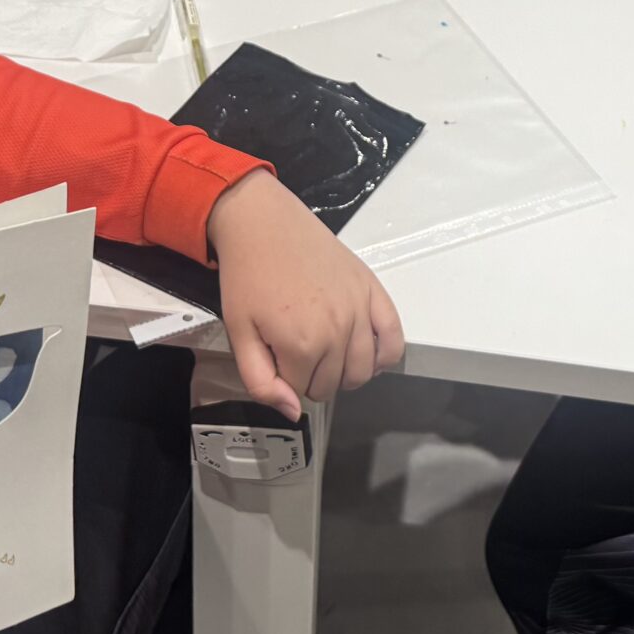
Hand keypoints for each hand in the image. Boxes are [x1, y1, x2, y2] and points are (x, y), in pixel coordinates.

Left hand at [206, 172, 403, 418]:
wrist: (263, 223)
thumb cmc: (247, 276)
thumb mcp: (239, 334)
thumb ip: (261, 381)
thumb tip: (293, 411)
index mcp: (302, 344)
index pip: (300, 392)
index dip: (283, 379)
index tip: (273, 355)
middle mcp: (338, 330)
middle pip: (332, 385)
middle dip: (311, 378)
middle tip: (293, 352)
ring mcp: (360, 310)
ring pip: (363, 372)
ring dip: (343, 373)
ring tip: (323, 354)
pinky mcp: (372, 291)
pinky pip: (395, 340)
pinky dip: (385, 356)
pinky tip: (367, 355)